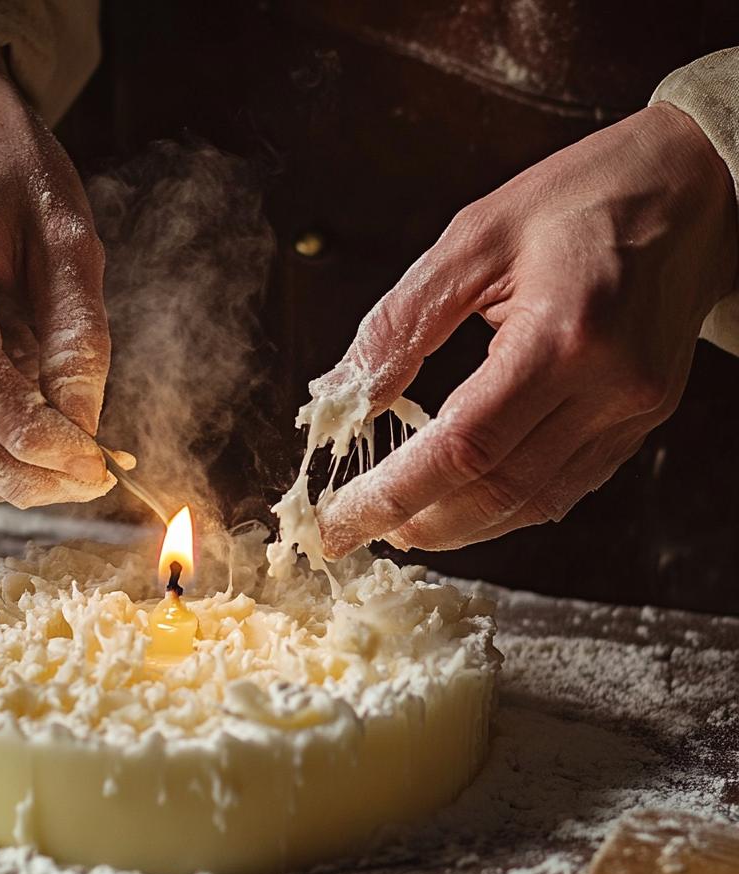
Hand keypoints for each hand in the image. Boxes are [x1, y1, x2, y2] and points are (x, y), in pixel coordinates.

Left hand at [319, 102, 736, 554]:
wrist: (693, 187)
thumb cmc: (582, 198)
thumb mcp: (474, 239)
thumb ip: (401, 323)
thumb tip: (341, 394)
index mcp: (564, 336)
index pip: (464, 447)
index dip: (393, 494)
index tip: (339, 522)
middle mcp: (609, 387)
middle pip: (498, 491)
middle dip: (418, 522)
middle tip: (358, 527)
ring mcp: (633, 412)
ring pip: (533, 503)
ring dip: (459, 525)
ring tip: (400, 521)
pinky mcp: (640, 421)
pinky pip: (566, 487)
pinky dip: (506, 505)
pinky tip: (462, 500)